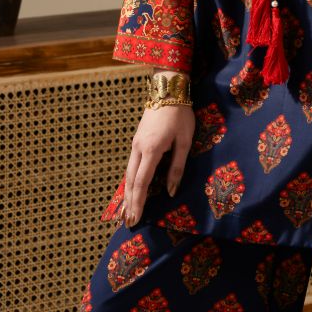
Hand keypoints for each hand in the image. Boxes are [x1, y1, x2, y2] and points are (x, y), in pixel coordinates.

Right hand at [120, 104, 195, 227]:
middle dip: (129, 202)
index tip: (137, 218)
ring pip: (128, 173)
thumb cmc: (180, 115)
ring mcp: (135, 143)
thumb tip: (172, 191)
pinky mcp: (137, 139)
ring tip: (126, 211)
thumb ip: (177, 167)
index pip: (142, 182)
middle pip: (130, 181)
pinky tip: (131, 188)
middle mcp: (138, 148)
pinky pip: (131, 164)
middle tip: (129, 222)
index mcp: (151, 149)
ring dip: (127, 193)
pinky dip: (129, 180)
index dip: (139, 202)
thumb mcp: (184, 141)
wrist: (168, 89)